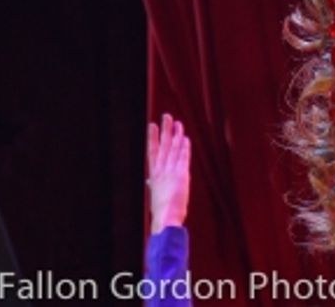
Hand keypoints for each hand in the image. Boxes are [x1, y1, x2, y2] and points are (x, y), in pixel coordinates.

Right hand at [146, 113, 190, 232]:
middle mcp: (161, 170)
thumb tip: (149, 181)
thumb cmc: (161, 210)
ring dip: (176, 135)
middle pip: (163, 145)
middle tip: (166, 116)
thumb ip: (153, 185)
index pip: (152, 151)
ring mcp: (171, 171)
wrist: (166, 218)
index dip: (152, 138)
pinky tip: (185, 138)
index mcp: (154, 174)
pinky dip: (184, 147)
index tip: (151, 125)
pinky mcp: (181, 174)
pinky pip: (183, 157)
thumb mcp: (155, 194)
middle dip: (165, 130)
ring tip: (178, 122)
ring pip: (173, 148)